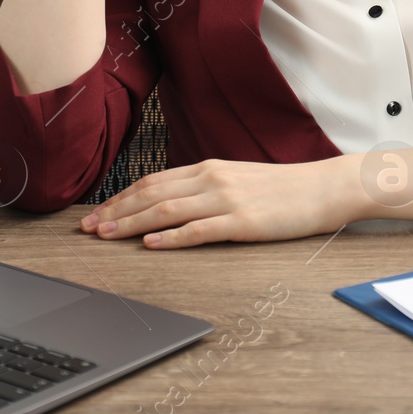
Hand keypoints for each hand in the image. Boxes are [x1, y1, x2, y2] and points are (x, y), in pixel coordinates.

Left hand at [78, 158, 359, 248]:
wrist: (324, 187)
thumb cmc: (283, 188)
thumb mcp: (238, 179)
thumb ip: (206, 187)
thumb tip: (172, 201)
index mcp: (208, 168)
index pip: (152, 181)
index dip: (120, 198)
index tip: (96, 213)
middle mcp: (212, 179)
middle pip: (151, 195)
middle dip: (115, 212)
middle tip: (87, 229)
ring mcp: (226, 200)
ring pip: (167, 211)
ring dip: (131, 224)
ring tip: (106, 235)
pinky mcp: (243, 223)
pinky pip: (199, 230)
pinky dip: (170, 238)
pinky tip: (150, 245)